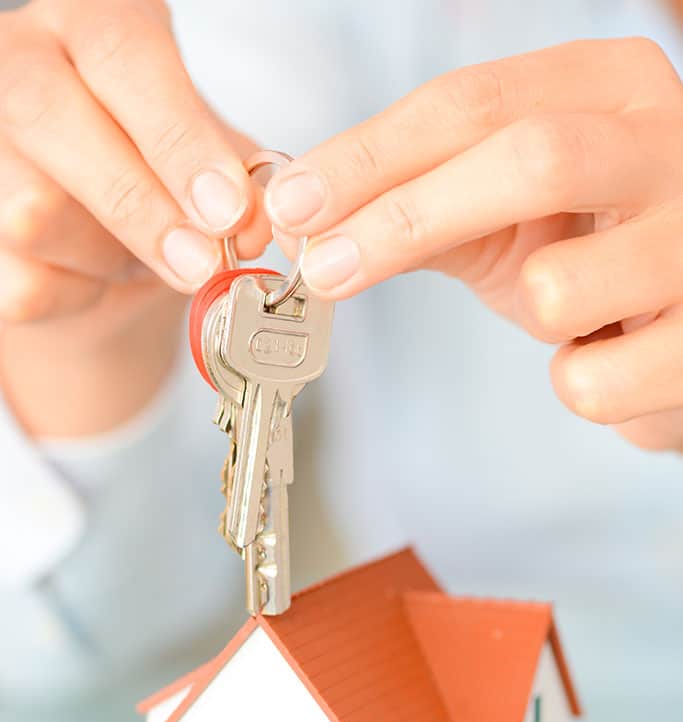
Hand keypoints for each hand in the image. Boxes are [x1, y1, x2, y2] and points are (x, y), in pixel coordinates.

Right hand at [0, 0, 267, 325]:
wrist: (94, 245)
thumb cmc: (155, 178)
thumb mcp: (206, 158)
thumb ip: (236, 180)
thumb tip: (253, 225)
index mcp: (91, 24)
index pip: (124, 53)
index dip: (178, 136)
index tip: (228, 209)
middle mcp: (20, 65)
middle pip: (49, 115)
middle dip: (137, 203)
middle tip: (201, 262)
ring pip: (31, 210)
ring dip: (109, 256)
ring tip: (140, 258)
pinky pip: (27, 282)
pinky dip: (80, 296)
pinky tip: (94, 279)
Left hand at [265, 38, 682, 450]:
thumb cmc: (595, 256)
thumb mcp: (512, 210)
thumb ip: (422, 204)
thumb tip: (307, 223)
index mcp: (612, 89)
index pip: (477, 101)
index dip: (372, 155)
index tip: (295, 205)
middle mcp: (672, 144)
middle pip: (531, 159)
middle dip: (407, 218)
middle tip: (322, 269)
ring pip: (561, 287)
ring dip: (532, 312)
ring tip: (564, 310)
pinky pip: (592, 381)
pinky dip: (572, 382)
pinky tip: (605, 356)